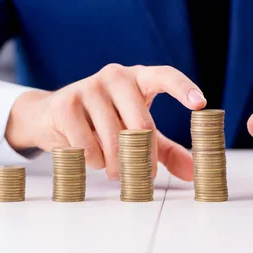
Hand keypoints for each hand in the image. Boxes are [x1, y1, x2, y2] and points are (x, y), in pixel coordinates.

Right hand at [5, 64, 206, 180]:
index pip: (165, 76)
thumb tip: (193, 172)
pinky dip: (93, 161)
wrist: (51, 115)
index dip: (183, 88)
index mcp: (138, 78)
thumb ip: (165, 149)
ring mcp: (88, 87)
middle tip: (141, 176)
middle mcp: (115, 76)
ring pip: (114, 140)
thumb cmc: (102, 122)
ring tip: (111, 167)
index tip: (200, 105)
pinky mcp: (66, 104)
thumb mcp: (137, 133)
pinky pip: (88, 146)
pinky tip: (89, 156)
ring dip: (115, 165)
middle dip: (142, 159)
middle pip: (141, 125)